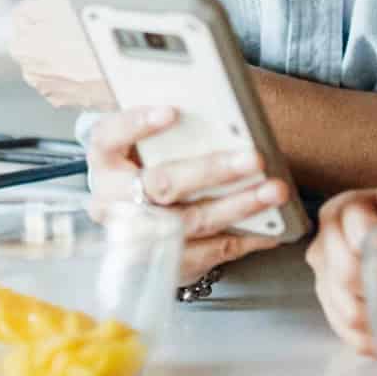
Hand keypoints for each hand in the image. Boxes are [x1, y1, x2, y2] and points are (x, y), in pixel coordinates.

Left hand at [8, 0, 113, 110]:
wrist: (144, 62)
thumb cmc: (113, 13)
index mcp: (24, 19)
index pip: (30, 9)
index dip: (57, 5)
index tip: (80, 6)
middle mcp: (25, 53)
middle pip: (37, 35)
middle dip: (58, 31)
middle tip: (92, 24)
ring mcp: (42, 81)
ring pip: (49, 60)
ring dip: (66, 55)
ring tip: (98, 45)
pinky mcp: (60, 101)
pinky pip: (63, 84)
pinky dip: (77, 76)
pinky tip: (98, 65)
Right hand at [87, 104, 293, 281]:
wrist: (137, 218)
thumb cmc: (149, 164)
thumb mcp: (148, 142)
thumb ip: (172, 128)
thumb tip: (222, 112)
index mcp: (104, 159)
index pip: (110, 136)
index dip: (137, 124)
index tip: (173, 111)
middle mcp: (110, 199)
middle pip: (159, 184)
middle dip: (211, 170)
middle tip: (253, 158)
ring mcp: (132, 237)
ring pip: (187, 222)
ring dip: (236, 206)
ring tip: (272, 191)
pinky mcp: (159, 264)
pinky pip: (205, 253)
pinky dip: (243, 239)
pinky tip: (271, 227)